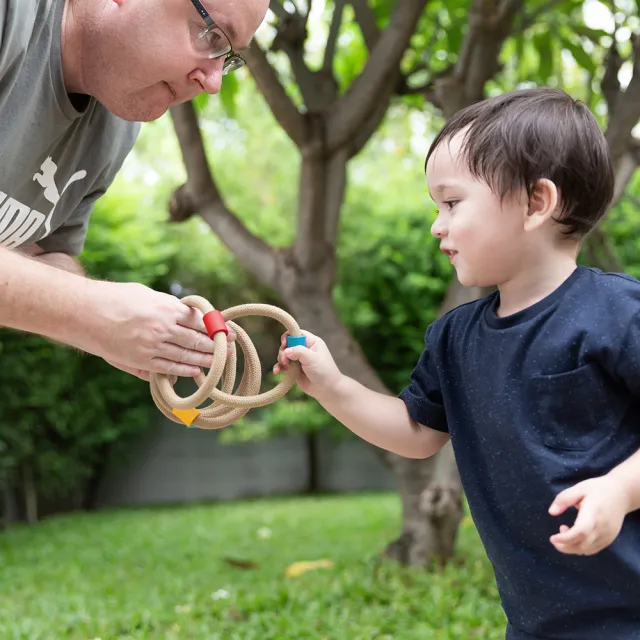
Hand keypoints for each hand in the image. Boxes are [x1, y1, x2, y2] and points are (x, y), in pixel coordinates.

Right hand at [88, 282, 235, 377]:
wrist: (84, 312)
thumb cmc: (115, 298)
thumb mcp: (146, 295)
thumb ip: (167, 307)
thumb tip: (185, 317)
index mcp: (166, 308)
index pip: (199, 320)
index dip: (215, 327)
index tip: (228, 330)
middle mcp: (163, 327)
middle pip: (197, 340)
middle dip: (217, 345)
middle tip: (231, 349)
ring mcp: (152, 345)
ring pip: (186, 355)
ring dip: (205, 360)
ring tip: (219, 362)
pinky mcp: (140, 359)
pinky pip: (168, 367)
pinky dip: (184, 370)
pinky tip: (195, 370)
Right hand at [273, 330, 341, 398]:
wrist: (327, 390)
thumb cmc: (324, 371)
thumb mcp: (312, 358)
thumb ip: (298, 351)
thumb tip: (285, 351)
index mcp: (312, 342)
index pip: (296, 333)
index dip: (288, 337)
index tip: (284, 344)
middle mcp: (305, 349)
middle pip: (288, 344)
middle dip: (283, 351)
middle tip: (285, 360)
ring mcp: (299, 360)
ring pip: (284, 355)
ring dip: (281, 360)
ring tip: (284, 367)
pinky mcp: (295, 370)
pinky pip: (283, 366)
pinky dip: (279, 368)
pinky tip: (277, 371)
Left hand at [548, 475, 630, 554]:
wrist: (621, 494)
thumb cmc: (598, 489)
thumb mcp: (578, 488)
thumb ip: (563, 499)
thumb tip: (551, 512)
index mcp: (594, 512)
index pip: (581, 531)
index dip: (566, 538)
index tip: (552, 538)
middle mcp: (602, 527)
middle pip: (582, 545)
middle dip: (564, 546)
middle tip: (554, 538)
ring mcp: (607, 535)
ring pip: (586, 550)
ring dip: (571, 547)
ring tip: (564, 530)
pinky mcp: (609, 539)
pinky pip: (592, 550)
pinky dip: (580, 547)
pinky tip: (574, 535)